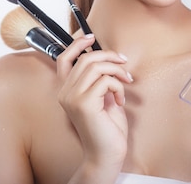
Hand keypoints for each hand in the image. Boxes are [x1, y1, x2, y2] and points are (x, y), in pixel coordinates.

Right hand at [56, 34, 133, 169]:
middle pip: (86, 58)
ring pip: (96, 66)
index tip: (92, 36)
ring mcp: (72, 98)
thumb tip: (109, 59)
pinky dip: (118, 87)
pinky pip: (105, 80)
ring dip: (117, 71)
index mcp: (67, 90)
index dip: (77, 44)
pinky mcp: (84, 103)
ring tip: (126, 82)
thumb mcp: (104, 97)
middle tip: (124, 63)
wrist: (107, 154)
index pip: (64, 59)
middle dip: (109, 56)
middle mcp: (65, 93)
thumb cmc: (107, 128)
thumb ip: (100, 79)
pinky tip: (120, 101)